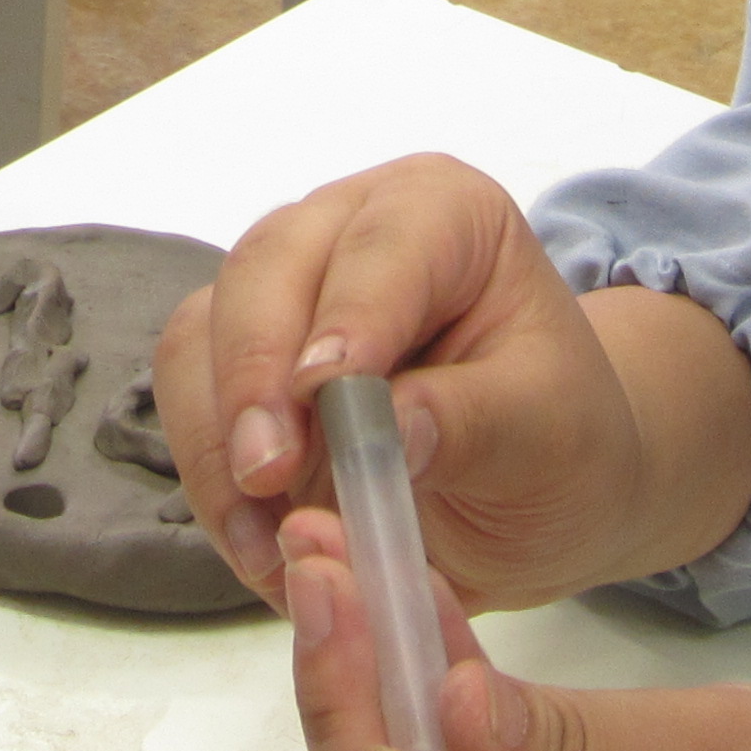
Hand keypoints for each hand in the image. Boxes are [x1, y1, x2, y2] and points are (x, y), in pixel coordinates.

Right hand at [153, 155, 750, 615]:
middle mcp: (348, 227)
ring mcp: (283, 289)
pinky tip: (257, 538)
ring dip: (218, 433)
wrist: (536, 486)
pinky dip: (208, 470)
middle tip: (270, 477)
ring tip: (262, 531)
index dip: (347, 316)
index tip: (322, 394)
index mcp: (445, 212)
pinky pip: (190, 395)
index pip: (383, 245)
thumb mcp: (551, 434)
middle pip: (267, 268)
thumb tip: (387, 429)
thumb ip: (475, 422)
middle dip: (256, 376)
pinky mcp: (241, 361)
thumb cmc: (560, 437)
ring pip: (207, 326)